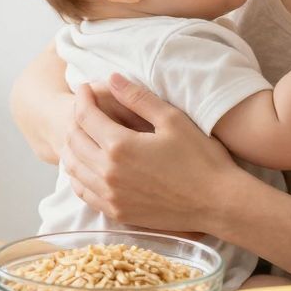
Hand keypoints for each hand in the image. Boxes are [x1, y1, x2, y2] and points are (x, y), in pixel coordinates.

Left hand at [60, 75, 244, 232]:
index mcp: (119, 146)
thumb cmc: (202, 159)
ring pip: (73, 168)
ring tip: (82, 133)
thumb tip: (111, 78)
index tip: (84, 87)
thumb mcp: (172, 120)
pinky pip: (83, 192)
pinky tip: (86, 165)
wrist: (219, 203)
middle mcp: (108, 173)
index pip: (85, 116)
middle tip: (84, 108)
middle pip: (74, 140)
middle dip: (74, 119)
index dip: (82, 97)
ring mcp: (110, 195)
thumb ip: (138, 98)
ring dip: (72, 147)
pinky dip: (78, 175)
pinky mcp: (117, 212)